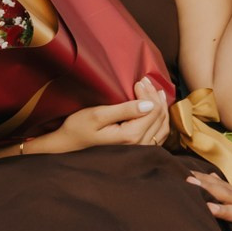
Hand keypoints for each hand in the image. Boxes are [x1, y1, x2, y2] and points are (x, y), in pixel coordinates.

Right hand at [34, 79, 169, 154]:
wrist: (69, 144)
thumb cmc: (79, 127)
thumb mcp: (98, 115)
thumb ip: (125, 110)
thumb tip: (149, 104)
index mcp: (131, 136)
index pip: (152, 110)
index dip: (148, 93)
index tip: (138, 81)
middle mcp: (140, 145)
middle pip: (159, 117)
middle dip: (154, 96)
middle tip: (145, 81)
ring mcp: (140, 149)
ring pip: (162, 126)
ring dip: (160, 107)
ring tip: (155, 91)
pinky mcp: (138, 149)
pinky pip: (158, 135)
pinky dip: (160, 120)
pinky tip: (156, 108)